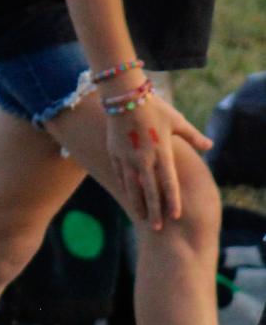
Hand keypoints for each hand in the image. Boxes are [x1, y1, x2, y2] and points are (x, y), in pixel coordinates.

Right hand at [104, 90, 211, 230]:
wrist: (124, 96)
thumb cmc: (154, 107)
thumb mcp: (177, 121)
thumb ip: (193, 136)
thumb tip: (210, 146)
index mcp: (161, 151)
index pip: (168, 182)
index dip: (172, 200)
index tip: (175, 216)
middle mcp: (143, 157)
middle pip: (149, 190)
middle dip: (154, 210)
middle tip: (157, 228)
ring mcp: (127, 156)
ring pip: (132, 186)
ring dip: (137, 203)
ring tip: (140, 218)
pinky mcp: (114, 152)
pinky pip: (121, 174)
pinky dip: (125, 188)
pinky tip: (128, 197)